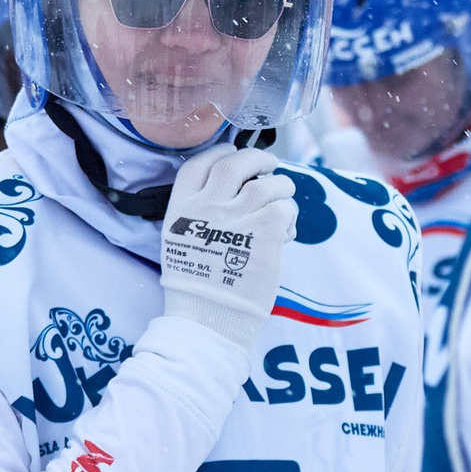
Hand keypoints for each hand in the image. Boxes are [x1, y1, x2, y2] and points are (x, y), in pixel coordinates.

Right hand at [160, 147, 297, 347]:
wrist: (208, 317)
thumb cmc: (198, 285)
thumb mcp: (181, 241)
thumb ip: (199, 213)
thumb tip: (234, 190)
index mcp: (181, 207)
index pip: (198, 164)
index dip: (219, 154)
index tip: (232, 154)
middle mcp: (208, 206)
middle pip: (236, 163)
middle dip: (257, 158)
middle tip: (269, 164)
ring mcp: (237, 216)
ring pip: (269, 183)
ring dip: (282, 187)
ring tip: (282, 201)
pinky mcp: (265, 231)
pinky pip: (285, 209)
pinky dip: (289, 217)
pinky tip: (285, 234)